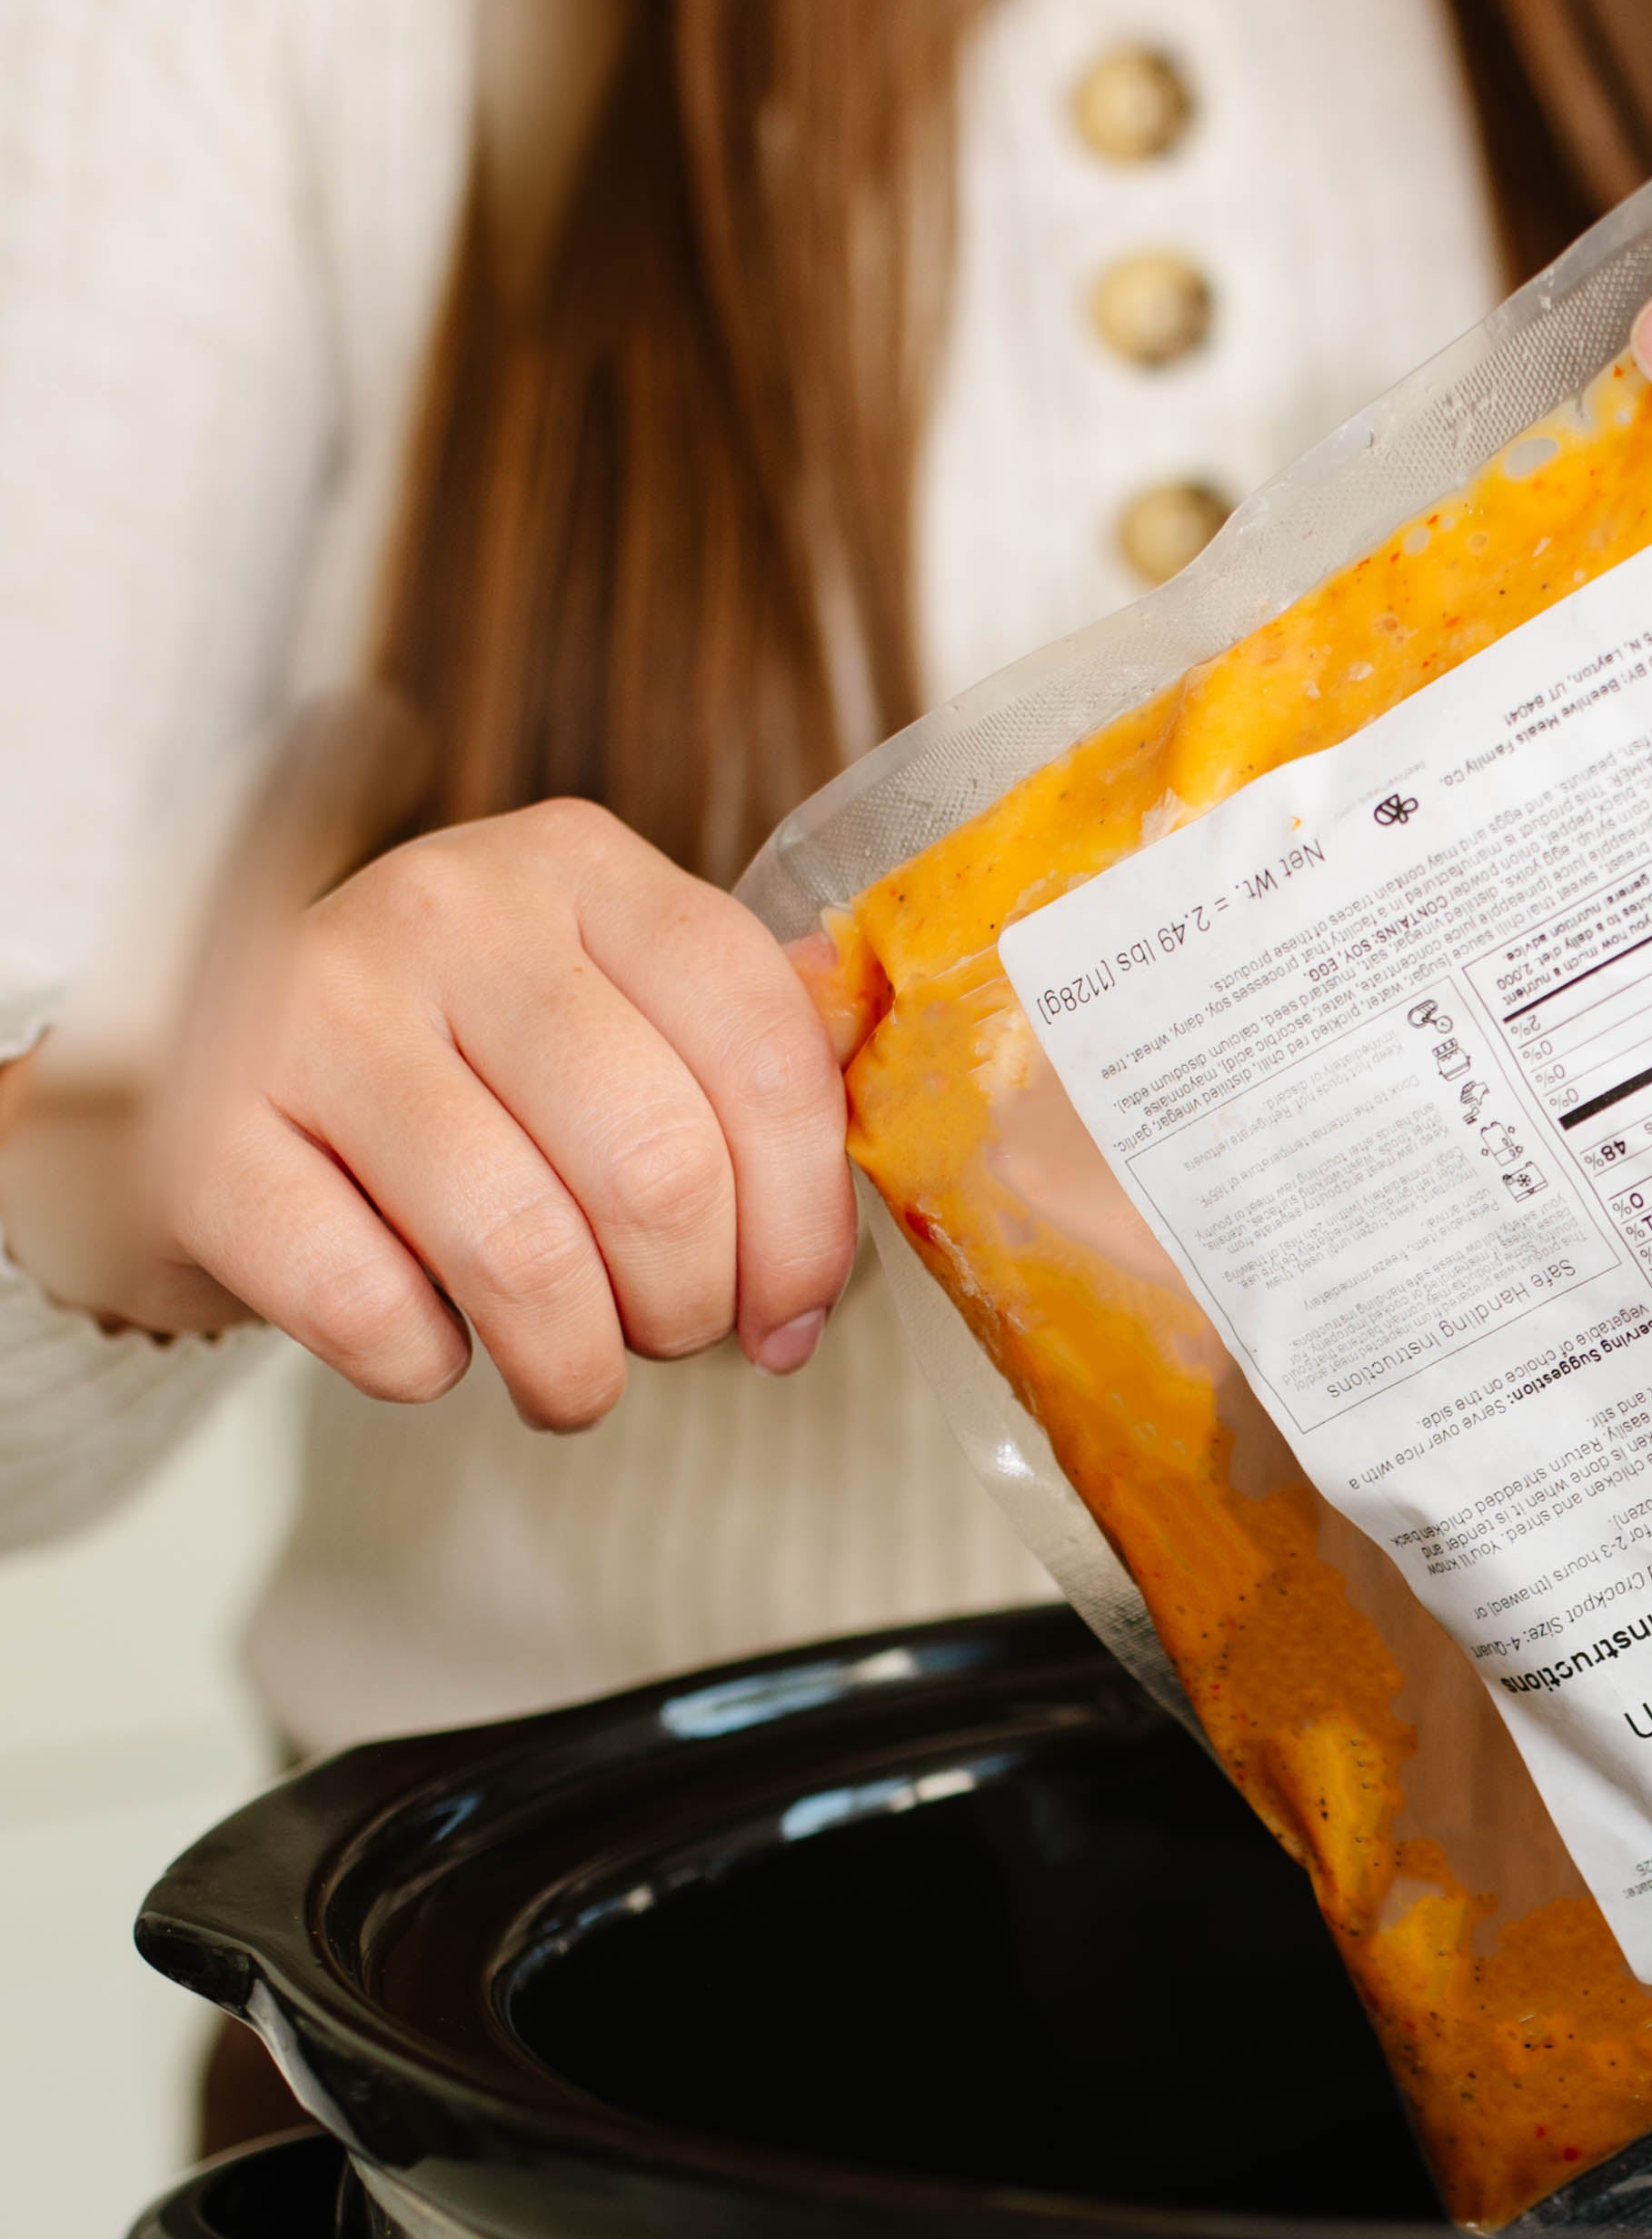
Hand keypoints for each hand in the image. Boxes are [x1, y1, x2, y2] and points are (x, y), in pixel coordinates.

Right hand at [147, 800, 855, 1430]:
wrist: (192, 1074)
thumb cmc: (446, 1068)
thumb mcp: (599, 1009)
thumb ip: (734, 1053)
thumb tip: (871, 1157)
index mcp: (580, 865)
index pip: (762, 1048)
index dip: (806, 1219)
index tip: (792, 1310)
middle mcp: (446, 906)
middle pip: (656, 1164)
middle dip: (692, 1305)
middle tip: (665, 1335)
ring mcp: (311, 1008)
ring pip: (523, 1253)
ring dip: (575, 1364)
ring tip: (569, 1373)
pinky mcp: (205, 1135)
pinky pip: (372, 1310)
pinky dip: (424, 1366)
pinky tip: (428, 1339)